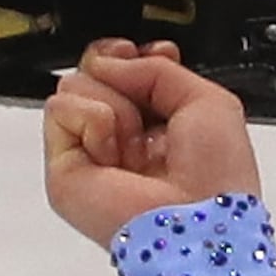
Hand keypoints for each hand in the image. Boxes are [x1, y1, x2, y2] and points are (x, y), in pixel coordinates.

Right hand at [43, 38, 261, 244]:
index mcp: (157, 122)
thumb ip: (157, 68)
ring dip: (114, 106)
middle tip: (143, 100)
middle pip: (94, 70)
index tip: (149, 55)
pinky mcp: (64, 167)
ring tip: (135, 145)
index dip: (130, 55)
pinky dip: (92, 120)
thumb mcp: (206, 100)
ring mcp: (91, 151)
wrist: (198, 220)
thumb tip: (107, 60)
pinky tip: (114, 152)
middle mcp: (122, 135)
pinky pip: (60, 109)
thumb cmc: (215, 175)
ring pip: (75, 85)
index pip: (123, 68)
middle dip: (119, 71)